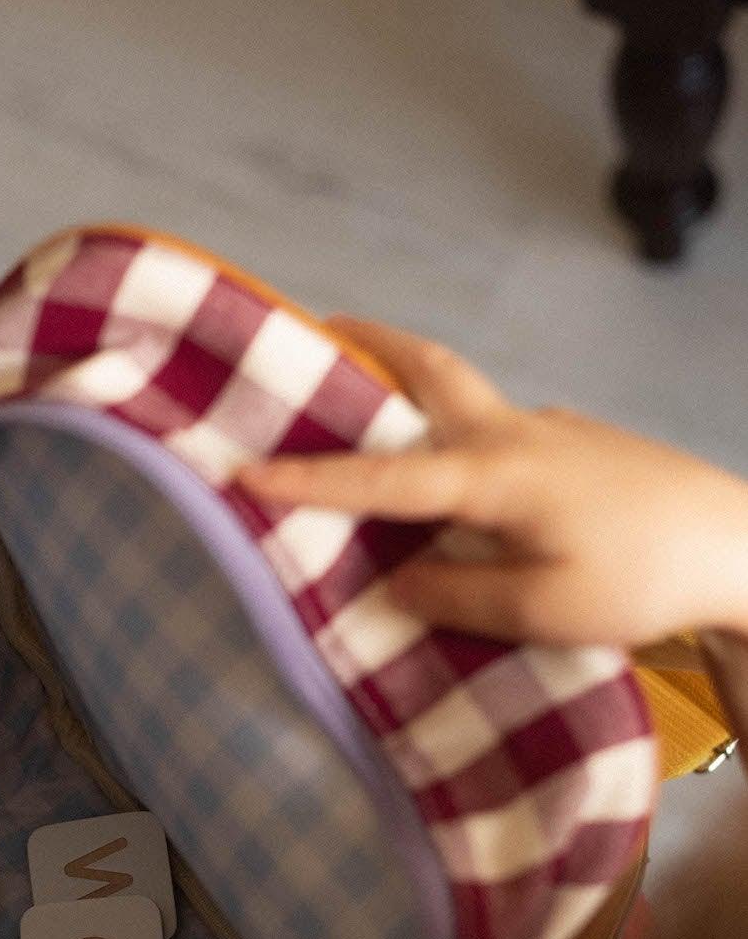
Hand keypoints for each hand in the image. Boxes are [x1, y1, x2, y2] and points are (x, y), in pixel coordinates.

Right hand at [239, 317, 747, 645]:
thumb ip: (458, 595)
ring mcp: (554, 432)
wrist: (742, 548)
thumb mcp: (543, 611)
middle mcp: (518, 435)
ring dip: (414, 385)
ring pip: (467, 397)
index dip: (307, 479)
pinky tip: (463, 484)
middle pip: (432, 369)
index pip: (381, 478)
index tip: (240, 472)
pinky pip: (502, 433)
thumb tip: (396, 581)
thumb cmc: (645, 580)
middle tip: (318, 327)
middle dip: (370, 344)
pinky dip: (461, 437)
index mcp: (497, 474)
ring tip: (368, 404)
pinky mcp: (582, 448)